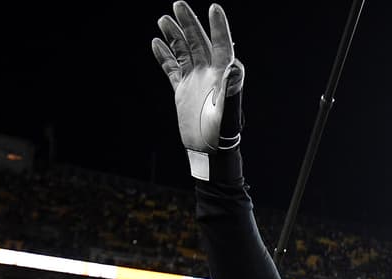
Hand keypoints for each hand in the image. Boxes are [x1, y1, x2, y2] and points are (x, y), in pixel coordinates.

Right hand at [152, 3, 240, 157]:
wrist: (209, 151)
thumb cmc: (222, 134)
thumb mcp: (227, 111)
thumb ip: (230, 89)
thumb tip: (235, 66)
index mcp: (223, 75)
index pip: (222, 45)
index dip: (219, 27)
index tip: (214, 8)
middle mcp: (210, 74)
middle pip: (199, 42)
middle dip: (189, 23)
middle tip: (178, 4)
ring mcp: (196, 81)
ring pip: (184, 52)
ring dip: (175, 35)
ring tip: (164, 19)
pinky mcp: (183, 90)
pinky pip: (172, 68)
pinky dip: (165, 56)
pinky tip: (157, 42)